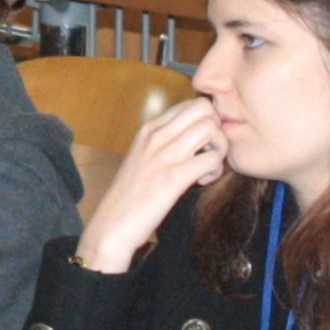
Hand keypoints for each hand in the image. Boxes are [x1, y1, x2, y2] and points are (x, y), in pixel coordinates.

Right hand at [75, 97, 228, 271]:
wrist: (111, 227)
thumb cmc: (130, 196)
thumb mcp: (143, 158)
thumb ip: (164, 142)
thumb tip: (193, 137)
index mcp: (148, 129)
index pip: (190, 103)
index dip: (206, 121)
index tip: (201, 144)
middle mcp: (155, 136)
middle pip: (204, 108)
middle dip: (216, 130)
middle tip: (209, 153)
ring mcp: (163, 155)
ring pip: (211, 129)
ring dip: (218, 149)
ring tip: (205, 168)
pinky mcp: (172, 179)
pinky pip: (211, 159)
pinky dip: (214, 171)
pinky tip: (200, 182)